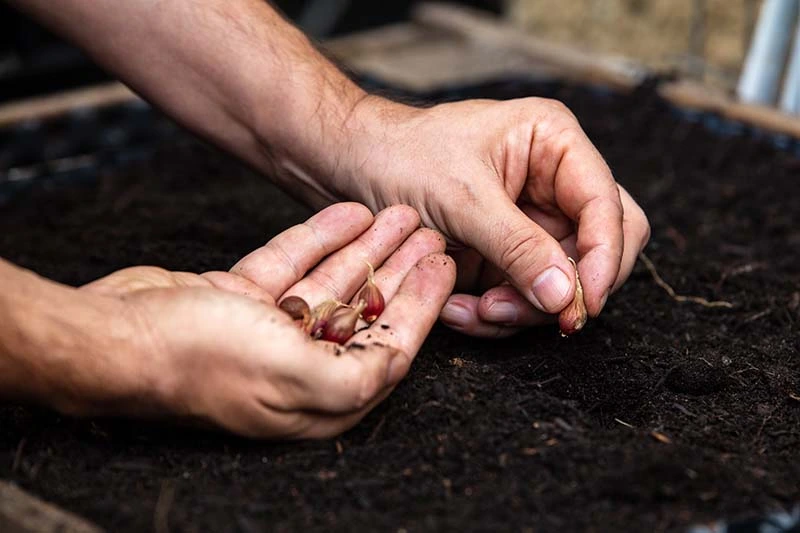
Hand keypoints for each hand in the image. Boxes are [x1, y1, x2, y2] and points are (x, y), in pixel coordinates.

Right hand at [70, 203, 453, 437]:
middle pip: (365, 311)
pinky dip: (319, 238)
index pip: (389, 346)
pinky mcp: (240, 298)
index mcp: (319, 398)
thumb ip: (359, 375)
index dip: (423, 304)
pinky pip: (292, 263)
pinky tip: (348, 213)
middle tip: (430, 231)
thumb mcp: (296, 376)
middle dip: (399, 269)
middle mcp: (298, 367)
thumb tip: (403, 362)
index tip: (445, 264)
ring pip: (331, 282)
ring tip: (398, 212)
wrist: (115, 337)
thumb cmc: (203, 363)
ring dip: (366, 247)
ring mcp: (267, 330)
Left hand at [343, 96, 649, 336]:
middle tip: (539, 317)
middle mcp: (552, 181)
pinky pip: (522, 294)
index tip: (582, 306)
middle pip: (597, 247)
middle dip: (566, 288)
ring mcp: (530, 221)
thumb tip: (568, 297)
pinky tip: (458, 310)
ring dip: (524, 308)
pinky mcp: (505, 253)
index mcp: (554, 143)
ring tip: (476, 311)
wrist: (348, 167)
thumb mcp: (462, 199)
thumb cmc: (400, 157)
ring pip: (561, 281)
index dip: (602, 259)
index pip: (607, 206)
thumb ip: (519, 247)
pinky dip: (497, 311)